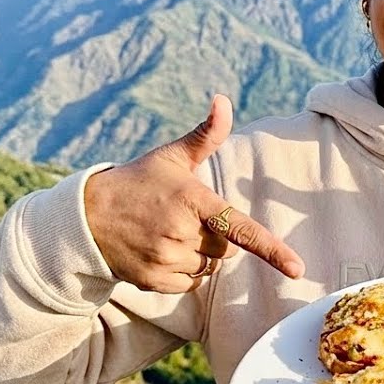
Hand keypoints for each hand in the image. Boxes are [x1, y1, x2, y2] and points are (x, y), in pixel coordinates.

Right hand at [84, 95, 304, 292]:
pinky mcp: (154, 281)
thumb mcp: (171, 157)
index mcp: (193, 201)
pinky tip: (161, 251)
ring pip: (209, 266)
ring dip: (198, 254)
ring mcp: (166, 259)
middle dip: (214, 235)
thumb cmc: (138, 182)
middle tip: (181, 218)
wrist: (85, 217)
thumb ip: (206, 134)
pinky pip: (191, 283)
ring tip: (166, 233)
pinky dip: (184, 271)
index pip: (240, 229)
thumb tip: (223, 100)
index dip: (271, 250)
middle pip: (227, 248)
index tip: (297, 269)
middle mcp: (181, 233)